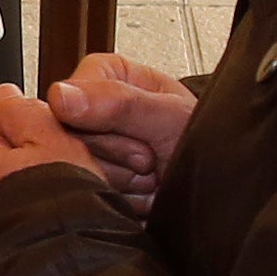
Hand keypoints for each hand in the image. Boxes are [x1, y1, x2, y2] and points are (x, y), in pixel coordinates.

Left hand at [0, 83, 109, 251]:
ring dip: (15, 218)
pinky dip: (13, 247)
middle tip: (55, 196)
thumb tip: (4, 95)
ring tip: (50, 226)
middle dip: (17, 186)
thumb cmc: (58, 213)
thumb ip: (22, 112)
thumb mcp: (52, 141)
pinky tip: (40, 250)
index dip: (30, 152)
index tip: (51, 163)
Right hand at [38, 53, 195, 205]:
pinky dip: (119, 200)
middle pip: (68, 140)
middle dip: (115, 157)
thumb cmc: (204, 145)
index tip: (135, 131)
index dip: (100, 123)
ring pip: (75, 171)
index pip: (65, 99)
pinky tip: (140, 193)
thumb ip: (119, 103)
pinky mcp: (92, 181)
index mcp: (107, 75)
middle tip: (148, 157)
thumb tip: (61, 97)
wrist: (215, 192)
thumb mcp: (170, 117)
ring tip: (148, 174)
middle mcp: (93, 110)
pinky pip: (85, 196)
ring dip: (119, 182)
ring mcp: (91, 149)